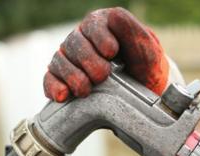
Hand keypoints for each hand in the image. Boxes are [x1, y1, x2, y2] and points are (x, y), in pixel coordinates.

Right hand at [43, 7, 168, 101]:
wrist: (144, 95)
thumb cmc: (146, 68)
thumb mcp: (148, 50)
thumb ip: (134, 32)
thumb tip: (114, 15)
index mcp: (103, 26)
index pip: (94, 25)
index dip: (100, 38)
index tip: (111, 53)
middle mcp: (82, 39)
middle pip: (75, 43)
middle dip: (88, 61)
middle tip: (102, 76)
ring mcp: (70, 59)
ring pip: (60, 61)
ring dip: (72, 76)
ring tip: (85, 90)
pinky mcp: (62, 79)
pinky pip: (50, 80)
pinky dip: (54, 87)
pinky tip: (63, 95)